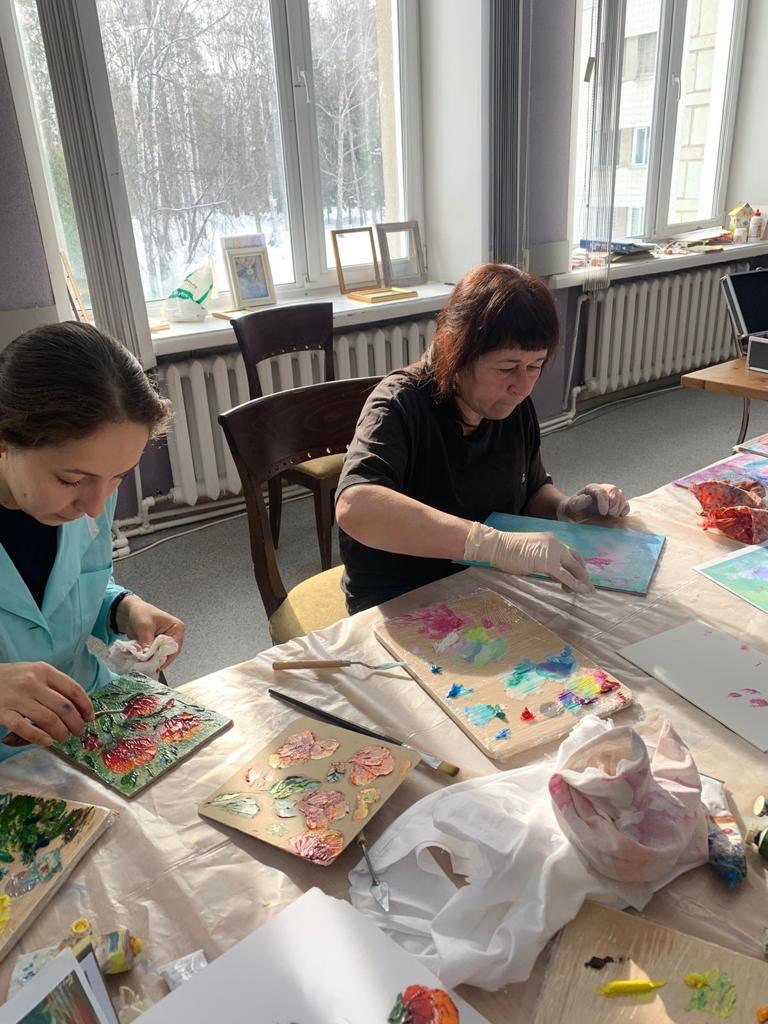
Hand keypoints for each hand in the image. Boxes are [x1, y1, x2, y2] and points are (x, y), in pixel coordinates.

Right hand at [0, 662, 93, 746]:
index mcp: (44, 671)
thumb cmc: (11, 677)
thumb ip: (53, 685)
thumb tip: (77, 705)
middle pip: (64, 707)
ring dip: (61, 732)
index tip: (90, 717)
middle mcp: (33, 683)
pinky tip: (47, 742)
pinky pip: (26, 728)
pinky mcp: (3, 713)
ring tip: (63, 738)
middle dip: (76, 723)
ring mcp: (18, 698)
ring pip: (49, 719)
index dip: (85, 706)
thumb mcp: (34, 672)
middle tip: (78, 732)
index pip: (73, 689)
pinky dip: (39, 737)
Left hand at [116, 596, 184, 667]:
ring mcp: (165, 642)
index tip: (155, 663)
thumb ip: (147, 642)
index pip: (175, 647)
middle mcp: (174, 636)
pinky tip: (142, 660)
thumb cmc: (141, 613)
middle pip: (169, 653)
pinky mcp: (157, 646)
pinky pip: (155, 656)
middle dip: (158, 659)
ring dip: (152, 660)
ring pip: (162, 656)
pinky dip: (148, 659)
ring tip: (144, 664)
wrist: (130, 612)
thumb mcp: (145, 627)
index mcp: (177, 628)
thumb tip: (147, 656)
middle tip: (148, 666)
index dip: (165, 656)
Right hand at [464, 522, 593, 593]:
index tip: (580, 577)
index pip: (570, 553)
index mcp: (551, 540)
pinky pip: (565, 575)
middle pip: (576, 560)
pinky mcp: (547, 562)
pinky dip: (573, 584)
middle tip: (588, 587)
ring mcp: (552, 552)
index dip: (578, 566)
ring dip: (581, 580)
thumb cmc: (509, 551)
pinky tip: (578, 590)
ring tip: (585, 591)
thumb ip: (545, 562)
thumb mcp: (532, 554)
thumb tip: (555, 575)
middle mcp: (555, 543)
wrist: (497, 546)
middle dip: (584, 575)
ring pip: (574, 567)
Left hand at [557, 483, 629, 521]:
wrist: (576, 513)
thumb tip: (588, 498)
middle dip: (614, 502)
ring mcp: (609, 496)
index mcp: (591, 489)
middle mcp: (602, 490)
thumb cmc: (573, 509)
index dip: (604, 501)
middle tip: (610, 513)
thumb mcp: (571, 506)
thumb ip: (578, 502)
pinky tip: (619, 515)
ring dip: (620, 505)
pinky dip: (624, 509)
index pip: (601, 491)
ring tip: (613, 515)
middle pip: (613, 490)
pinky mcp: (615, 503)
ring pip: (620, 495)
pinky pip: (624, 503)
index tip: (603, 513)